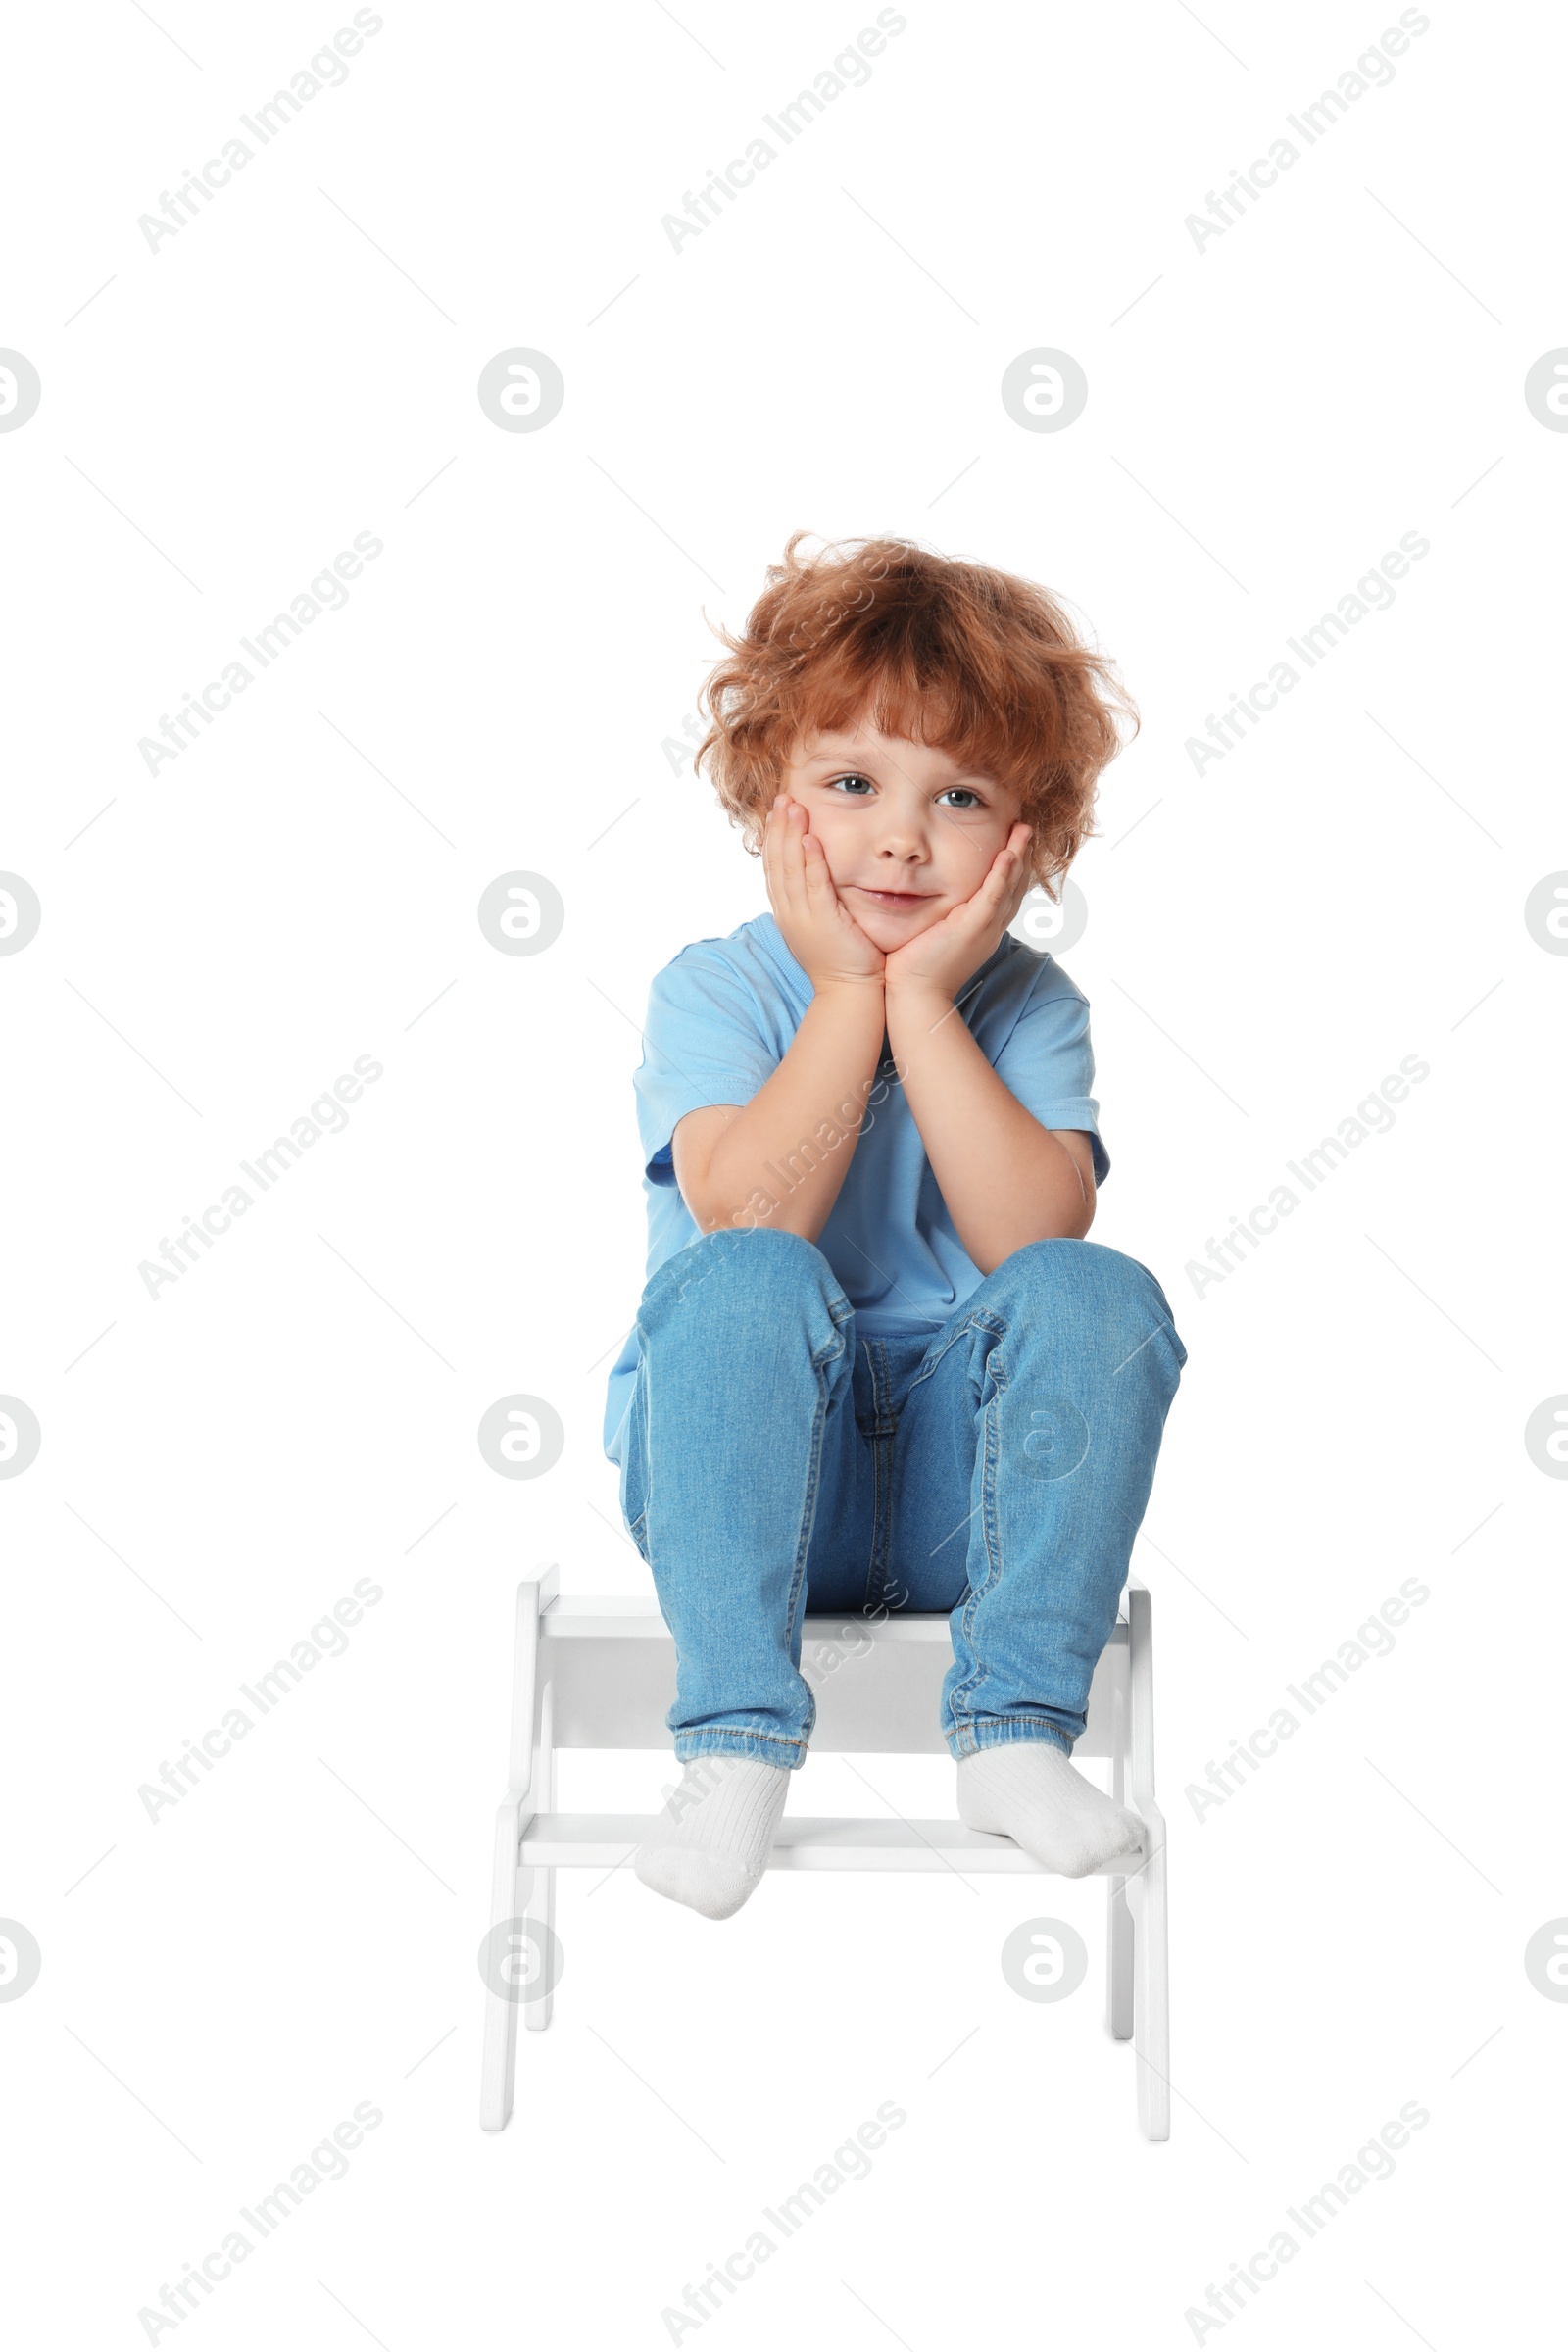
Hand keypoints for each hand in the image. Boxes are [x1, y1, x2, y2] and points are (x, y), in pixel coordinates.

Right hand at [762, 792, 885, 991]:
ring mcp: (802, 917)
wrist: (850, 993)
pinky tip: (808, 839)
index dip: (775, 838)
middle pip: (776, 863)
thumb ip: (820, 901)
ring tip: (791, 807)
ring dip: (789, 835)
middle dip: (778, 828)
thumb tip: (821, 879)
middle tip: (781, 799)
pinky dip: (808, 862)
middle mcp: (789, 913)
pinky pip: (812, 886)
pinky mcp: (821, 921)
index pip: (775, 868)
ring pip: (789, 869)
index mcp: (788, 913)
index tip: (778, 813)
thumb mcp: (825, 926)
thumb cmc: (846, 961)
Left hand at [882, 823, 1034, 1002]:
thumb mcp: (933, 934)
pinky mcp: (973, 929)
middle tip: (1027, 827)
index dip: (1012, 866)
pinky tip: (1007, 854)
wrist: (916, 995)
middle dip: (1023, 855)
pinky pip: (993, 897)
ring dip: (1018, 856)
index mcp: (983, 928)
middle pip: (1014, 885)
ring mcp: (984, 928)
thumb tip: (927, 897)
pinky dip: (1001, 875)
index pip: (1004, 891)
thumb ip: (938, 915)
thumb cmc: (917, 967)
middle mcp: (990, 927)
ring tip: (1024, 830)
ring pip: (1009, 886)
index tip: (1014, 841)